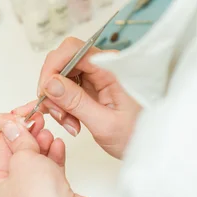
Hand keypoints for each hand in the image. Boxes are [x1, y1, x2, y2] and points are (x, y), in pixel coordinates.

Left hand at [0, 116, 101, 196]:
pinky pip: (49, 171)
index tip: (19, 117)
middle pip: (15, 158)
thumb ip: (19, 139)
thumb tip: (14, 127)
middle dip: (27, 138)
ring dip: (41, 146)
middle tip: (35, 121)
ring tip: (47, 132)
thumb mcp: (22, 159)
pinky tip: (57, 145)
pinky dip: (53, 157)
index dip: (9, 132)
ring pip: (34, 164)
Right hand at [21, 37, 140, 158]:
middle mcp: (103, 66)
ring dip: (57, 99)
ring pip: (62, 75)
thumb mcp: (105, 124)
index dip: (53, 67)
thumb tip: (49, 83)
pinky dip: (62, 104)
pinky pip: (67, 87)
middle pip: (63, 61)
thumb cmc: (137, 135)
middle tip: (57, 114)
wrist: (152, 147)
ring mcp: (97, 76)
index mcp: (111, 67)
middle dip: (52, 86)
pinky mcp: (92, 86)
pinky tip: (71, 121)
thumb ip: (76, 102)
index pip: (72, 49)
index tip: (45, 91)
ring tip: (69, 123)